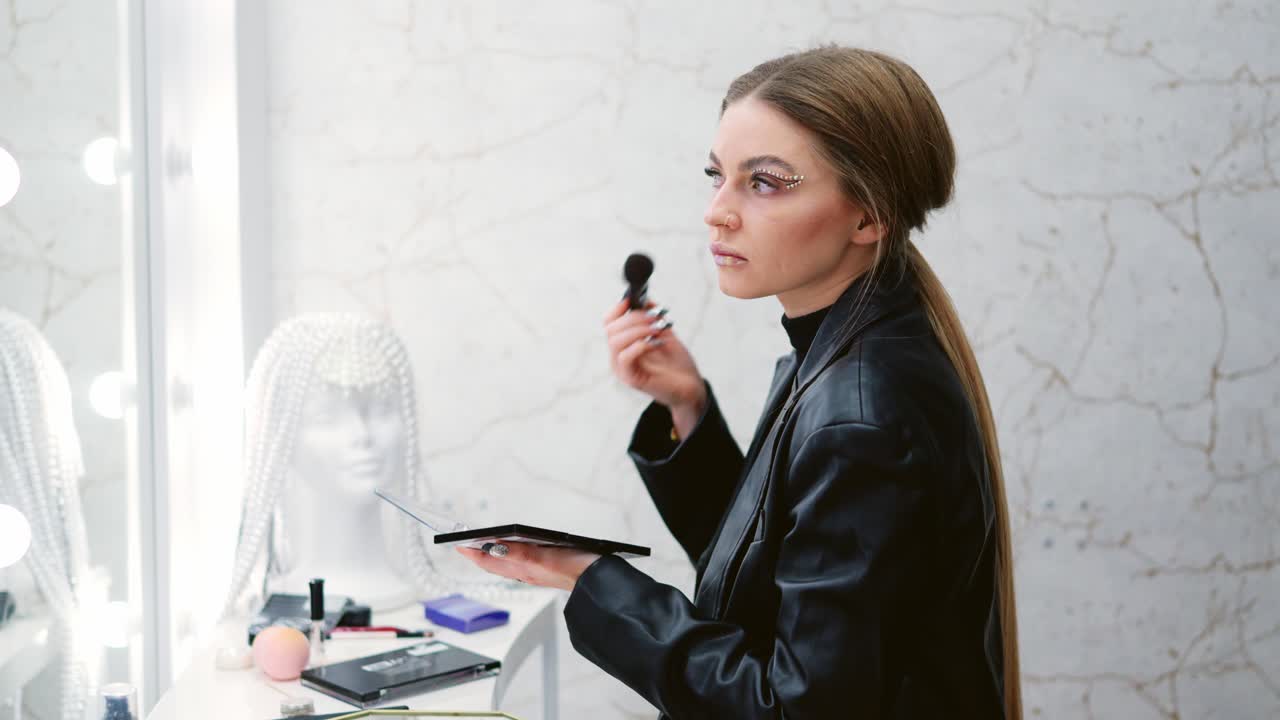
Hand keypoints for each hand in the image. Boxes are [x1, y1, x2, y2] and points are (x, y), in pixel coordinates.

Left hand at [454, 543, 600, 592]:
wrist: (597, 582)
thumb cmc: (576, 570)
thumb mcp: (544, 558)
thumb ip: (519, 553)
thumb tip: (493, 546)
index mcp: (523, 569)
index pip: (489, 560)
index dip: (472, 551)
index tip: (457, 543)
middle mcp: (526, 572)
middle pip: (494, 563)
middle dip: (479, 553)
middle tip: (465, 544)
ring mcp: (535, 571)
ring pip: (506, 564)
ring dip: (492, 556)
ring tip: (482, 547)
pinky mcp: (546, 569)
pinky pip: (519, 564)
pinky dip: (509, 556)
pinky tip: (514, 552)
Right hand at [603, 298, 706, 420]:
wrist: (691, 386)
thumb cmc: (677, 363)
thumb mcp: (664, 333)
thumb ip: (652, 317)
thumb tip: (644, 299)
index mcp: (623, 345)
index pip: (608, 323)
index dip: (618, 308)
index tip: (634, 300)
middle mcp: (618, 357)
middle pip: (611, 329)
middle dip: (634, 318)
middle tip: (655, 317)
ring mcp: (622, 370)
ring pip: (615, 341)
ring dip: (638, 329)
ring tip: (658, 328)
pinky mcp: (631, 379)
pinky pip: (625, 357)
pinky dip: (640, 344)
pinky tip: (657, 342)